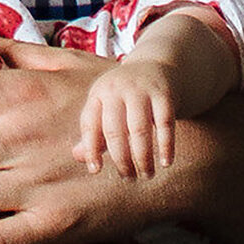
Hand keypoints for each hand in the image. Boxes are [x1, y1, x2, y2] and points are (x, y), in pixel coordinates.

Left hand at [77, 63, 174, 179]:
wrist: (157, 64)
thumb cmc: (126, 96)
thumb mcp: (106, 107)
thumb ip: (93, 132)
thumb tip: (77, 156)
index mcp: (99, 93)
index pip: (89, 123)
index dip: (90, 148)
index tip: (96, 171)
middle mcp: (117, 89)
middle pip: (114, 130)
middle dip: (121, 159)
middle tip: (128, 179)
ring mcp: (141, 90)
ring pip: (139, 129)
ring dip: (142, 157)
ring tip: (147, 175)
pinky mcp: (163, 94)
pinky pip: (165, 123)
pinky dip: (166, 145)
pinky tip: (166, 163)